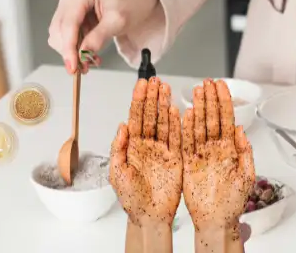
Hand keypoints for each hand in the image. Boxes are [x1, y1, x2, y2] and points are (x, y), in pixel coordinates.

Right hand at [48, 0, 157, 73]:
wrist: (136, 1)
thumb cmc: (130, 5)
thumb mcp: (117, 22)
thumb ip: (98, 38)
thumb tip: (82, 55)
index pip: (68, 24)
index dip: (69, 48)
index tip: (72, 66)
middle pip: (59, 30)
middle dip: (70, 51)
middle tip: (85, 67)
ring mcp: (67, 4)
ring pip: (59, 35)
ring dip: (72, 51)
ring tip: (91, 59)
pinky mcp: (69, 14)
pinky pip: (65, 36)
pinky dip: (75, 47)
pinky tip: (89, 52)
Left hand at [110, 77, 182, 225]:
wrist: (149, 216)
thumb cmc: (131, 198)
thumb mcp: (118, 173)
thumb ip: (118, 148)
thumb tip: (122, 125)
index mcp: (132, 147)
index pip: (136, 117)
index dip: (139, 100)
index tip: (142, 83)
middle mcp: (147, 145)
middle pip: (150, 115)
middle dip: (152, 96)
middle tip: (155, 79)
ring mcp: (162, 150)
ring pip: (164, 122)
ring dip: (164, 104)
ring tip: (165, 87)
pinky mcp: (175, 158)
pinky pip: (177, 137)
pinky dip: (177, 123)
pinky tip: (177, 109)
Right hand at [182, 79, 255, 248]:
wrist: (217, 220)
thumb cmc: (232, 202)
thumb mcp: (246, 176)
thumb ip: (245, 152)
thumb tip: (240, 129)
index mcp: (229, 149)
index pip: (226, 119)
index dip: (223, 101)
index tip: (220, 85)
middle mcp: (215, 148)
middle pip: (212, 117)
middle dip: (210, 98)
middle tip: (207, 81)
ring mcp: (201, 154)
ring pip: (199, 125)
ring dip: (198, 107)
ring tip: (197, 89)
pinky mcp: (189, 162)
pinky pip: (186, 141)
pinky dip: (185, 127)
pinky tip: (185, 112)